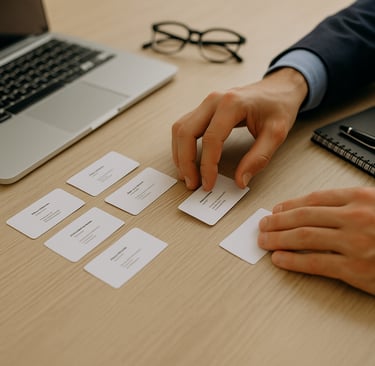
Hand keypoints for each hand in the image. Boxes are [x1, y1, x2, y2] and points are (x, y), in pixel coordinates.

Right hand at [172, 67, 307, 190]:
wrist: (280, 88)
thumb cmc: (279, 106)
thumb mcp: (276, 133)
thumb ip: (259, 158)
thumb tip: (240, 180)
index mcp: (232, 103)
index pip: (211, 139)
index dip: (207, 165)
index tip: (209, 184)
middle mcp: (213, 100)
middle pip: (186, 132)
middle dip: (185, 162)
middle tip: (192, 184)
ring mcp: (206, 103)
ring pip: (180, 128)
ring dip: (179, 154)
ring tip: (186, 175)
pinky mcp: (204, 109)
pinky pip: (184, 126)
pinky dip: (181, 145)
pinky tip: (187, 160)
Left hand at [258, 187, 374, 294]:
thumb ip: (353, 205)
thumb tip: (320, 210)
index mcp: (361, 198)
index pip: (315, 199)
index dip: (290, 205)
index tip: (277, 210)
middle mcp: (355, 217)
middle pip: (303, 216)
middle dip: (277, 221)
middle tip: (264, 225)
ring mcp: (354, 243)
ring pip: (303, 236)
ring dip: (278, 238)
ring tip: (265, 241)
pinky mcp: (355, 269)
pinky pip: (315, 263)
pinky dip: (292, 260)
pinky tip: (279, 258)